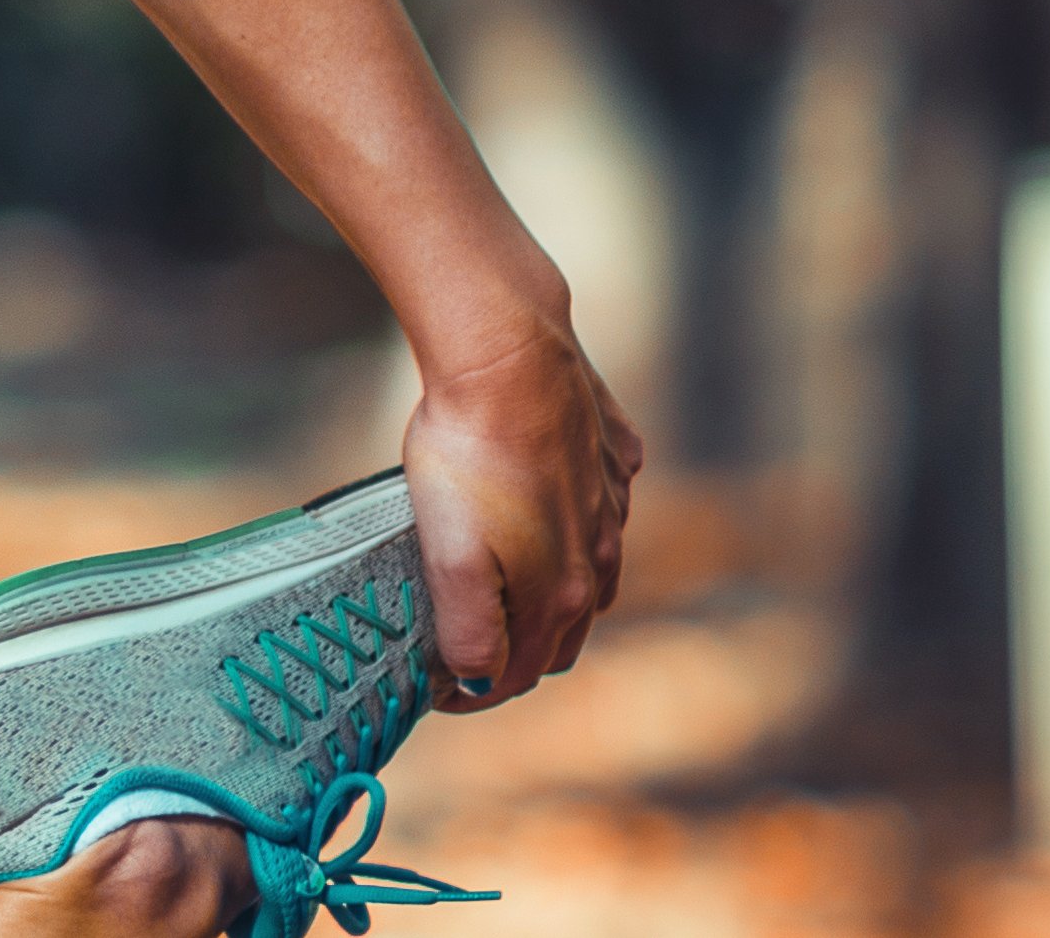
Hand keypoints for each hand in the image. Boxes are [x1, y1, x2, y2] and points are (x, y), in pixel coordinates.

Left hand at [398, 312, 640, 712]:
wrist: (510, 355)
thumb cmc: (471, 453)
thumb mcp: (451, 555)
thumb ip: (468, 627)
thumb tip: (475, 681)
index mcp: (561, 591)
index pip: (523, 671)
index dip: (476, 692)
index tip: (436, 694)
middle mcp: (600, 555)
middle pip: (563, 634)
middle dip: (517, 654)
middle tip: (466, 654)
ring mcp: (612, 503)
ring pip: (589, 575)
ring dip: (550, 598)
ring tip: (505, 597)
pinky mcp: (612, 455)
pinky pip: (601, 504)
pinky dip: (575, 526)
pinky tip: (546, 511)